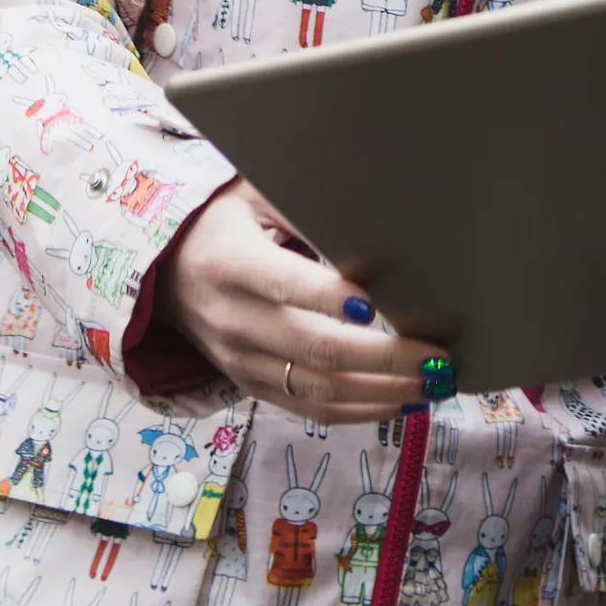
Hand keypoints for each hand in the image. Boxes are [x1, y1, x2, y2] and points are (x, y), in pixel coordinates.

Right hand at [161, 182, 444, 420]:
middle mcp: (232, 320)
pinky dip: (358, 411)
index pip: (284, 284)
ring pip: (316, 389)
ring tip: (433, 385)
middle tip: (437, 358)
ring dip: (381, 392)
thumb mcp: (255, 195)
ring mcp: (240, 361)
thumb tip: (371, 219)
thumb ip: (304, 207)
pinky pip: (308, 409)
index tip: (376, 305)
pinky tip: (400, 401)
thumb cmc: (227, 222)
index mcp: (231, 264)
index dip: (329, 297)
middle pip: (314, 348)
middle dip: (384, 358)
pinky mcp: (251, 386)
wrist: (167, 270)